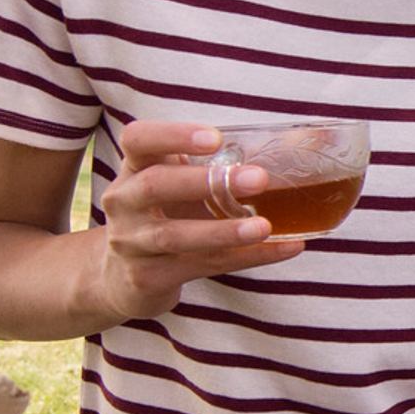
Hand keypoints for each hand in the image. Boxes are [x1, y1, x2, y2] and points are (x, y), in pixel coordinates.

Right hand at [94, 119, 305, 321]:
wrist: (121, 278)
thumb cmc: (163, 217)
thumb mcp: (172, 187)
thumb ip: (209, 168)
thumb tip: (294, 146)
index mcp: (133, 170)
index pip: (138, 139)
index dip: (173, 135)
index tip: (216, 139)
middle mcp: (124, 203)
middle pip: (155, 186)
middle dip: (206, 182)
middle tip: (258, 179)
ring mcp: (132, 243)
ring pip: (175, 235)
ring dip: (224, 231)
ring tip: (265, 226)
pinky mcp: (148, 277)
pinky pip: (203, 266)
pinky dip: (247, 257)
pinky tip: (283, 247)